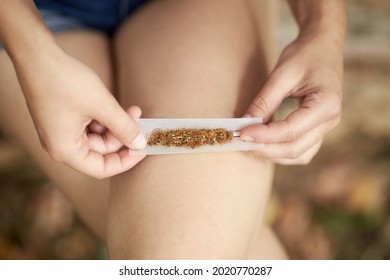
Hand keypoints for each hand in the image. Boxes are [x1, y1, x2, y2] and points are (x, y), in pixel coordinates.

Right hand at [15, 47, 145, 177]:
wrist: (37, 55)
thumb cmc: (65, 81)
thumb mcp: (102, 106)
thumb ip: (124, 127)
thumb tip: (140, 143)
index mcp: (65, 150)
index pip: (101, 169)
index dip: (125, 161)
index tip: (143, 149)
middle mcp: (60, 145)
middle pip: (101, 151)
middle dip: (122, 135)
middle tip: (139, 118)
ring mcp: (61, 131)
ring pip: (98, 136)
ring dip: (115, 124)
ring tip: (131, 109)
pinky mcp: (64, 118)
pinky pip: (89, 125)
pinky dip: (104, 117)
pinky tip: (113, 104)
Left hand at [241, 32, 342, 164]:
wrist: (323, 45)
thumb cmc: (305, 54)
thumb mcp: (282, 73)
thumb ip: (264, 101)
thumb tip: (244, 123)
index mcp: (326, 104)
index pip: (290, 130)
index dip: (263, 135)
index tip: (241, 133)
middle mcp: (330, 120)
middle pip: (295, 148)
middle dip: (266, 149)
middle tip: (241, 142)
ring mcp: (326, 127)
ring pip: (299, 154)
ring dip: (273, 154)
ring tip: (250, 144)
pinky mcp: (318, 129)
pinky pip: (301, 150)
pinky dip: (281, 151)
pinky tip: (264, 143)